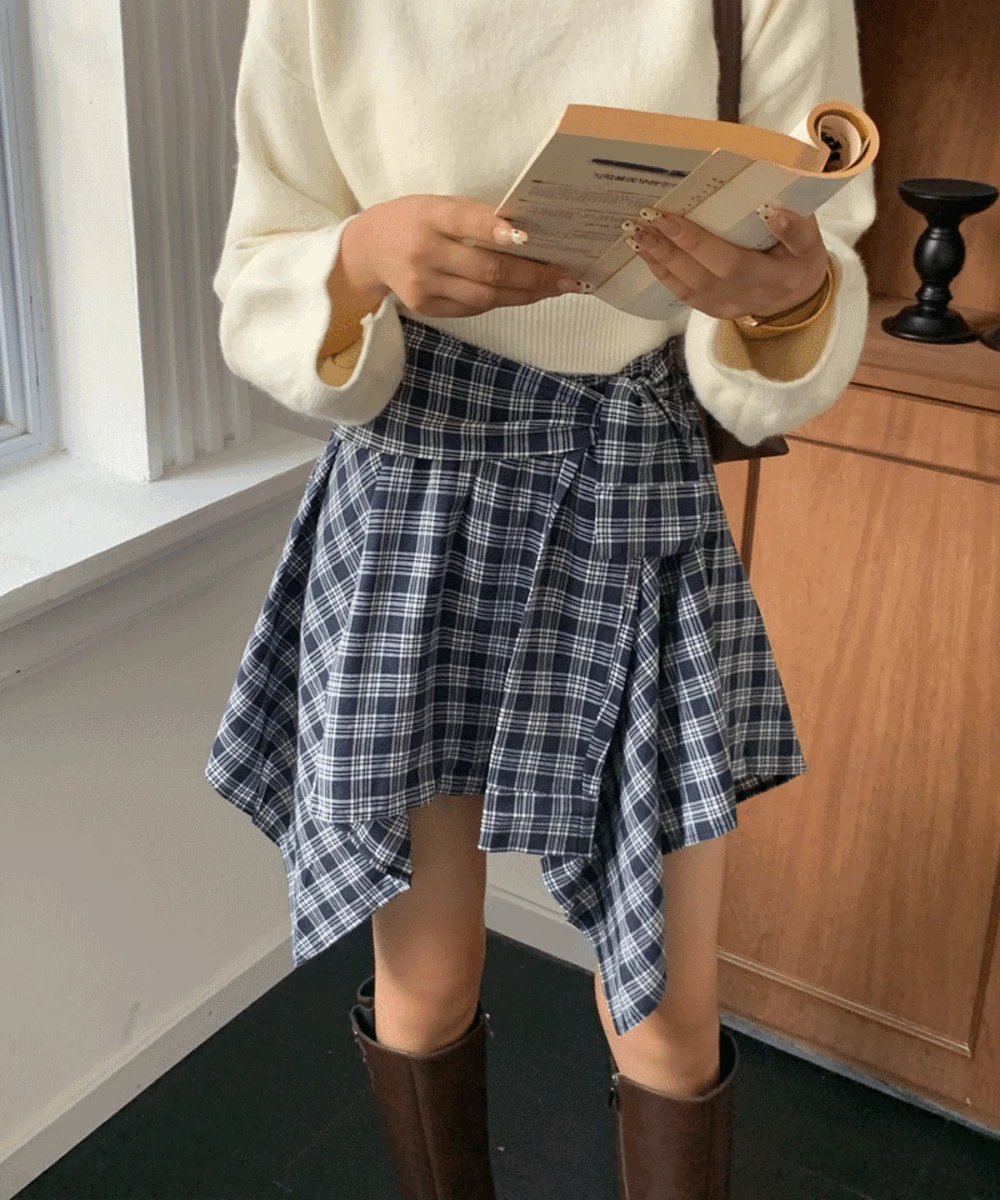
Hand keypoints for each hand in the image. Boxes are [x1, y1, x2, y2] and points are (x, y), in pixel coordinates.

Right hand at [339, 194, 584, 318]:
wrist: (371, 249)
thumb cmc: (416, 220)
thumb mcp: (440, 205)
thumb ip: (478, 216)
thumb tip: (530, 233)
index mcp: (430, 216)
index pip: (470, 222)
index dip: (501, 232)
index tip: (531, 238)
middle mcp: (425, 253)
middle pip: (488, 270)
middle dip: (534, 275)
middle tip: (567, 277)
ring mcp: (424, 285)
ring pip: (486, 295)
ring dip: (525, 293)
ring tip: (555, 288)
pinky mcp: (426, 307)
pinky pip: (474, 307)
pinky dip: (502, 300)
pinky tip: (525, 294)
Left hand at [626, 206, 830, 321]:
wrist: (798, 297)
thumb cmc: (800, 259)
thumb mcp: (811, 242)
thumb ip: (797, 228)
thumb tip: (772, 211)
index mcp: (771, 278)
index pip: (728, 262)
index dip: (697, 242)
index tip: (670, 217)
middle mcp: (744, 297)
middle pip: (699, 276)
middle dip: (668, 248)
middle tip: (643, 219)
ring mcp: (725, 307)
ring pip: (686, 287)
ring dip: (658, 260)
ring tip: (636, 233)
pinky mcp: (713, 310)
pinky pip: (683, 294)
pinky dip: (662, 272)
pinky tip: (647, 252)